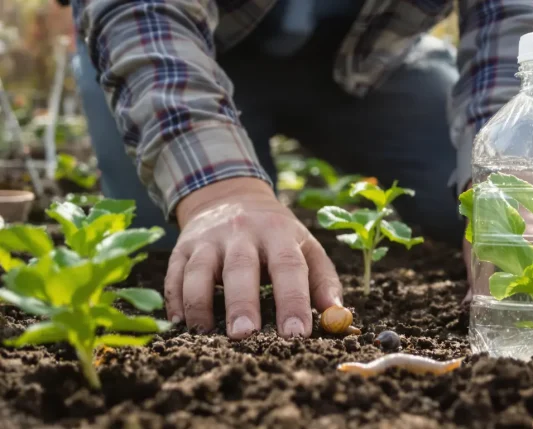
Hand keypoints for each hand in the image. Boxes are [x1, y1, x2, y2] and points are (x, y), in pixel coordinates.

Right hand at [164, 177, 342, 339]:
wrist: (231, 195)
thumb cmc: (276, 232)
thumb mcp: (305, 245)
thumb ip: (323, 281)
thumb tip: (338, 318)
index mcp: (278, 232)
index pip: (288, 266)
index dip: (293, 300)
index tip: (297, 334)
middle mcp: (242, 231)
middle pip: (241, 268)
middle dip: (242, 303)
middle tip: (245, 335)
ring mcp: (208, 239)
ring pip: (199, 270)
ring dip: (201, 303)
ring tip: (206, 335)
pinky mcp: (183, 247)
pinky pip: (175, 274)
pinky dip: (176, 299)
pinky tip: (181, 324)